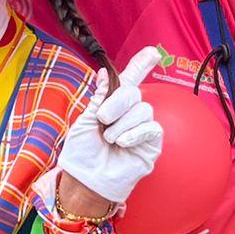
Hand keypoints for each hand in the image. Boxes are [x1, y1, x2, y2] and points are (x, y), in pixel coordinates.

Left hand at [58, 47, 165, 208]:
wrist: (87, 181)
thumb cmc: (82, 154)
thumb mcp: (85, 121)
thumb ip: (99, 97)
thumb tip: (103, 73)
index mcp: (112, 105)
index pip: (129, 81)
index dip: (140, 65)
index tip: (152, 52)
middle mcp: (129, 114)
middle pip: (134, 93)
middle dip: (117, 102)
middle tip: (102, 118)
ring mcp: (141, 129)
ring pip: (143, 109)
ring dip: (122, 123)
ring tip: (110, 139)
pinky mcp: (151, 144)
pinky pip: (151, 128)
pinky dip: (134, 133)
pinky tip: (122, 143)